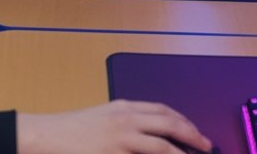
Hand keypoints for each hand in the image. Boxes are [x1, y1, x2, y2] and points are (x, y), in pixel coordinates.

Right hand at [17, 100, 212, 153]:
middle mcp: (126, 118)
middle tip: (207, 146)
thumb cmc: (74, 130)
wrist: (50, 135)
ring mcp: (121, 137)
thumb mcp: (104, 119)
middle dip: (192, 134)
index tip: (197, 131)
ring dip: (183, 152)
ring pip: (162, 144)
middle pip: (169, 123)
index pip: (163, 110)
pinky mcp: (114, 153)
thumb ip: (127, 122)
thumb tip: (151, 132)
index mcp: (124, 106)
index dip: (184, 121)